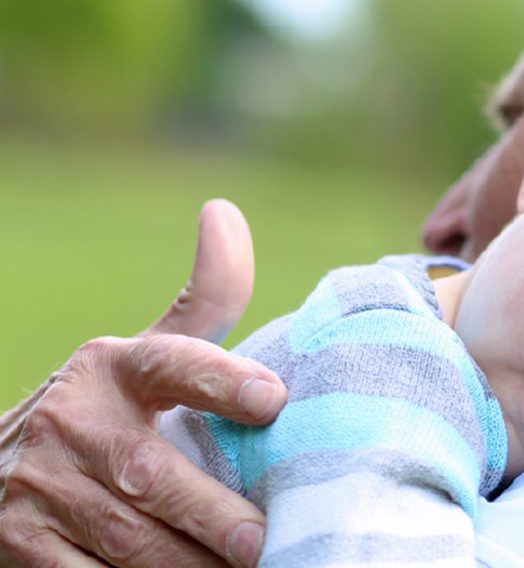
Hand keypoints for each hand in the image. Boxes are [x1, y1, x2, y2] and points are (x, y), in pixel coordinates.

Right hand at [0, 200, 286, 566]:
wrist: (5, 469)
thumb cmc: (114, 408)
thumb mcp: (150, 355)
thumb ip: (203, 300)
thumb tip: (224, 212)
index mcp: (116, 366)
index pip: (173, 362)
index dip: (222, 379)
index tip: (275, 399)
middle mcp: (74, 420)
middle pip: (151, 472)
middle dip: (211, 511)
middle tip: (266, 540)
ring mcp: (40, 485)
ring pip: (124, 535)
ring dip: (185, 562)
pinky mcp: (22, 543)